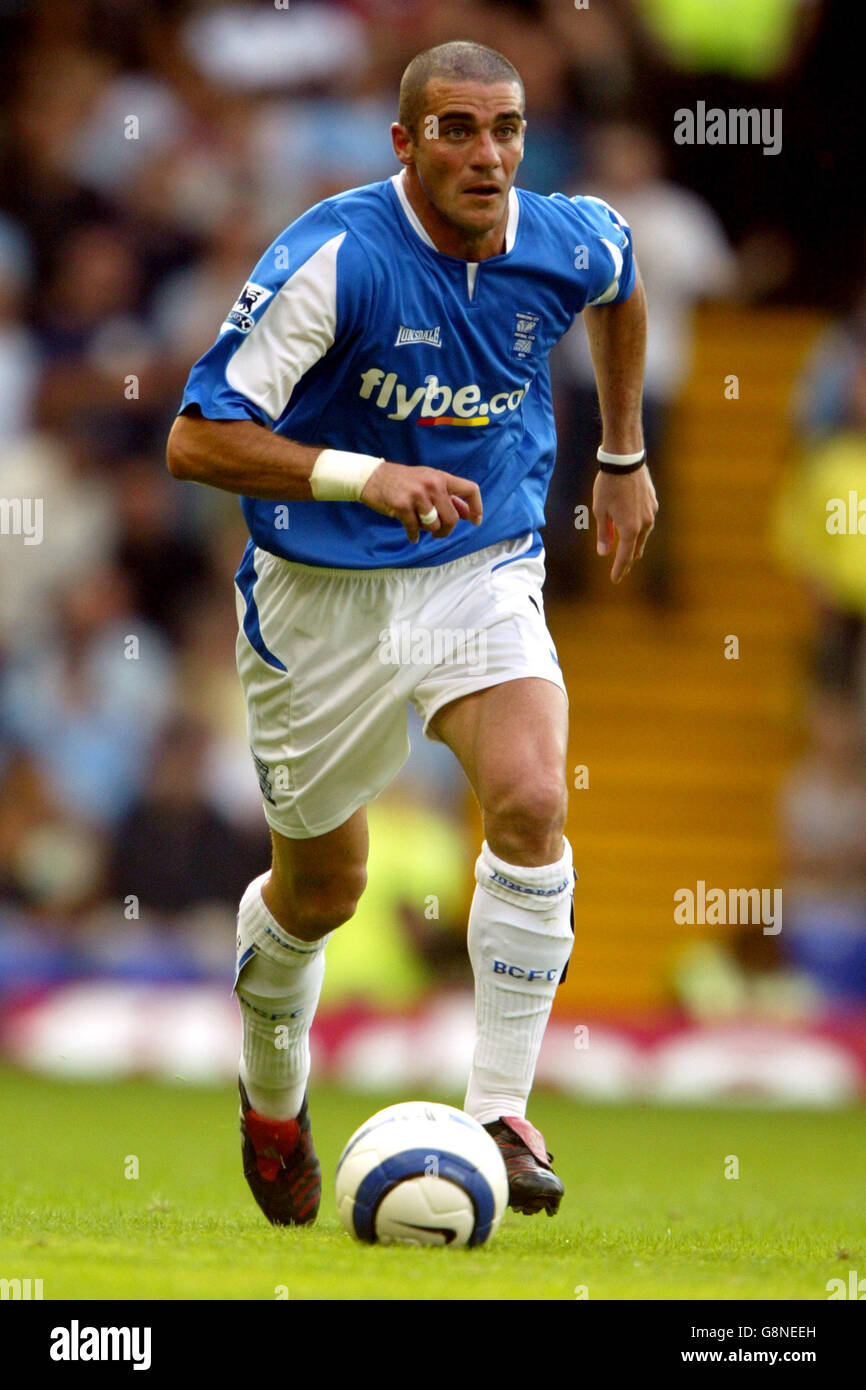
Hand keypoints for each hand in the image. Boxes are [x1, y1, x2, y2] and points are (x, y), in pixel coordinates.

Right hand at [360, 462, 482, 543]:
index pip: (470, 490)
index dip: (477, 507)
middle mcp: (432, 485)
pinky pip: (414, 529)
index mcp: (441, 477)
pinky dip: (414, 535)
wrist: (372, 478)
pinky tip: (412, 535)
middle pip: (452, 518)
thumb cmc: (403, 481)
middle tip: (439, 533)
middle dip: (447, 530)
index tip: (475, 521)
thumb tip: (468, 514)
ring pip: (434, 526)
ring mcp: (417, 495)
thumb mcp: (428, 482)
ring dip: (429, 531)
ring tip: (420, 526)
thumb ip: (448, 497)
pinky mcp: (402, 506)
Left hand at [593, 465, 657, 582]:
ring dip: (634, 544)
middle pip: (636, 549)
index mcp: (629, 529)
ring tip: (627, 551)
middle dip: (628, 560)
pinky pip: (646, 521)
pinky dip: (638, 528)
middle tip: (621, 570)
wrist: (625, 461)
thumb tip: (604, 552)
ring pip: (643, 535)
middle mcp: (644, 524)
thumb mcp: (600, 511)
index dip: (619, 569)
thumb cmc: (608, 485)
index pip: (624, 556)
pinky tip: (633, 527)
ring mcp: (651, 513)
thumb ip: (603, 534)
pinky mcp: (653, 503)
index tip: (615, 579)